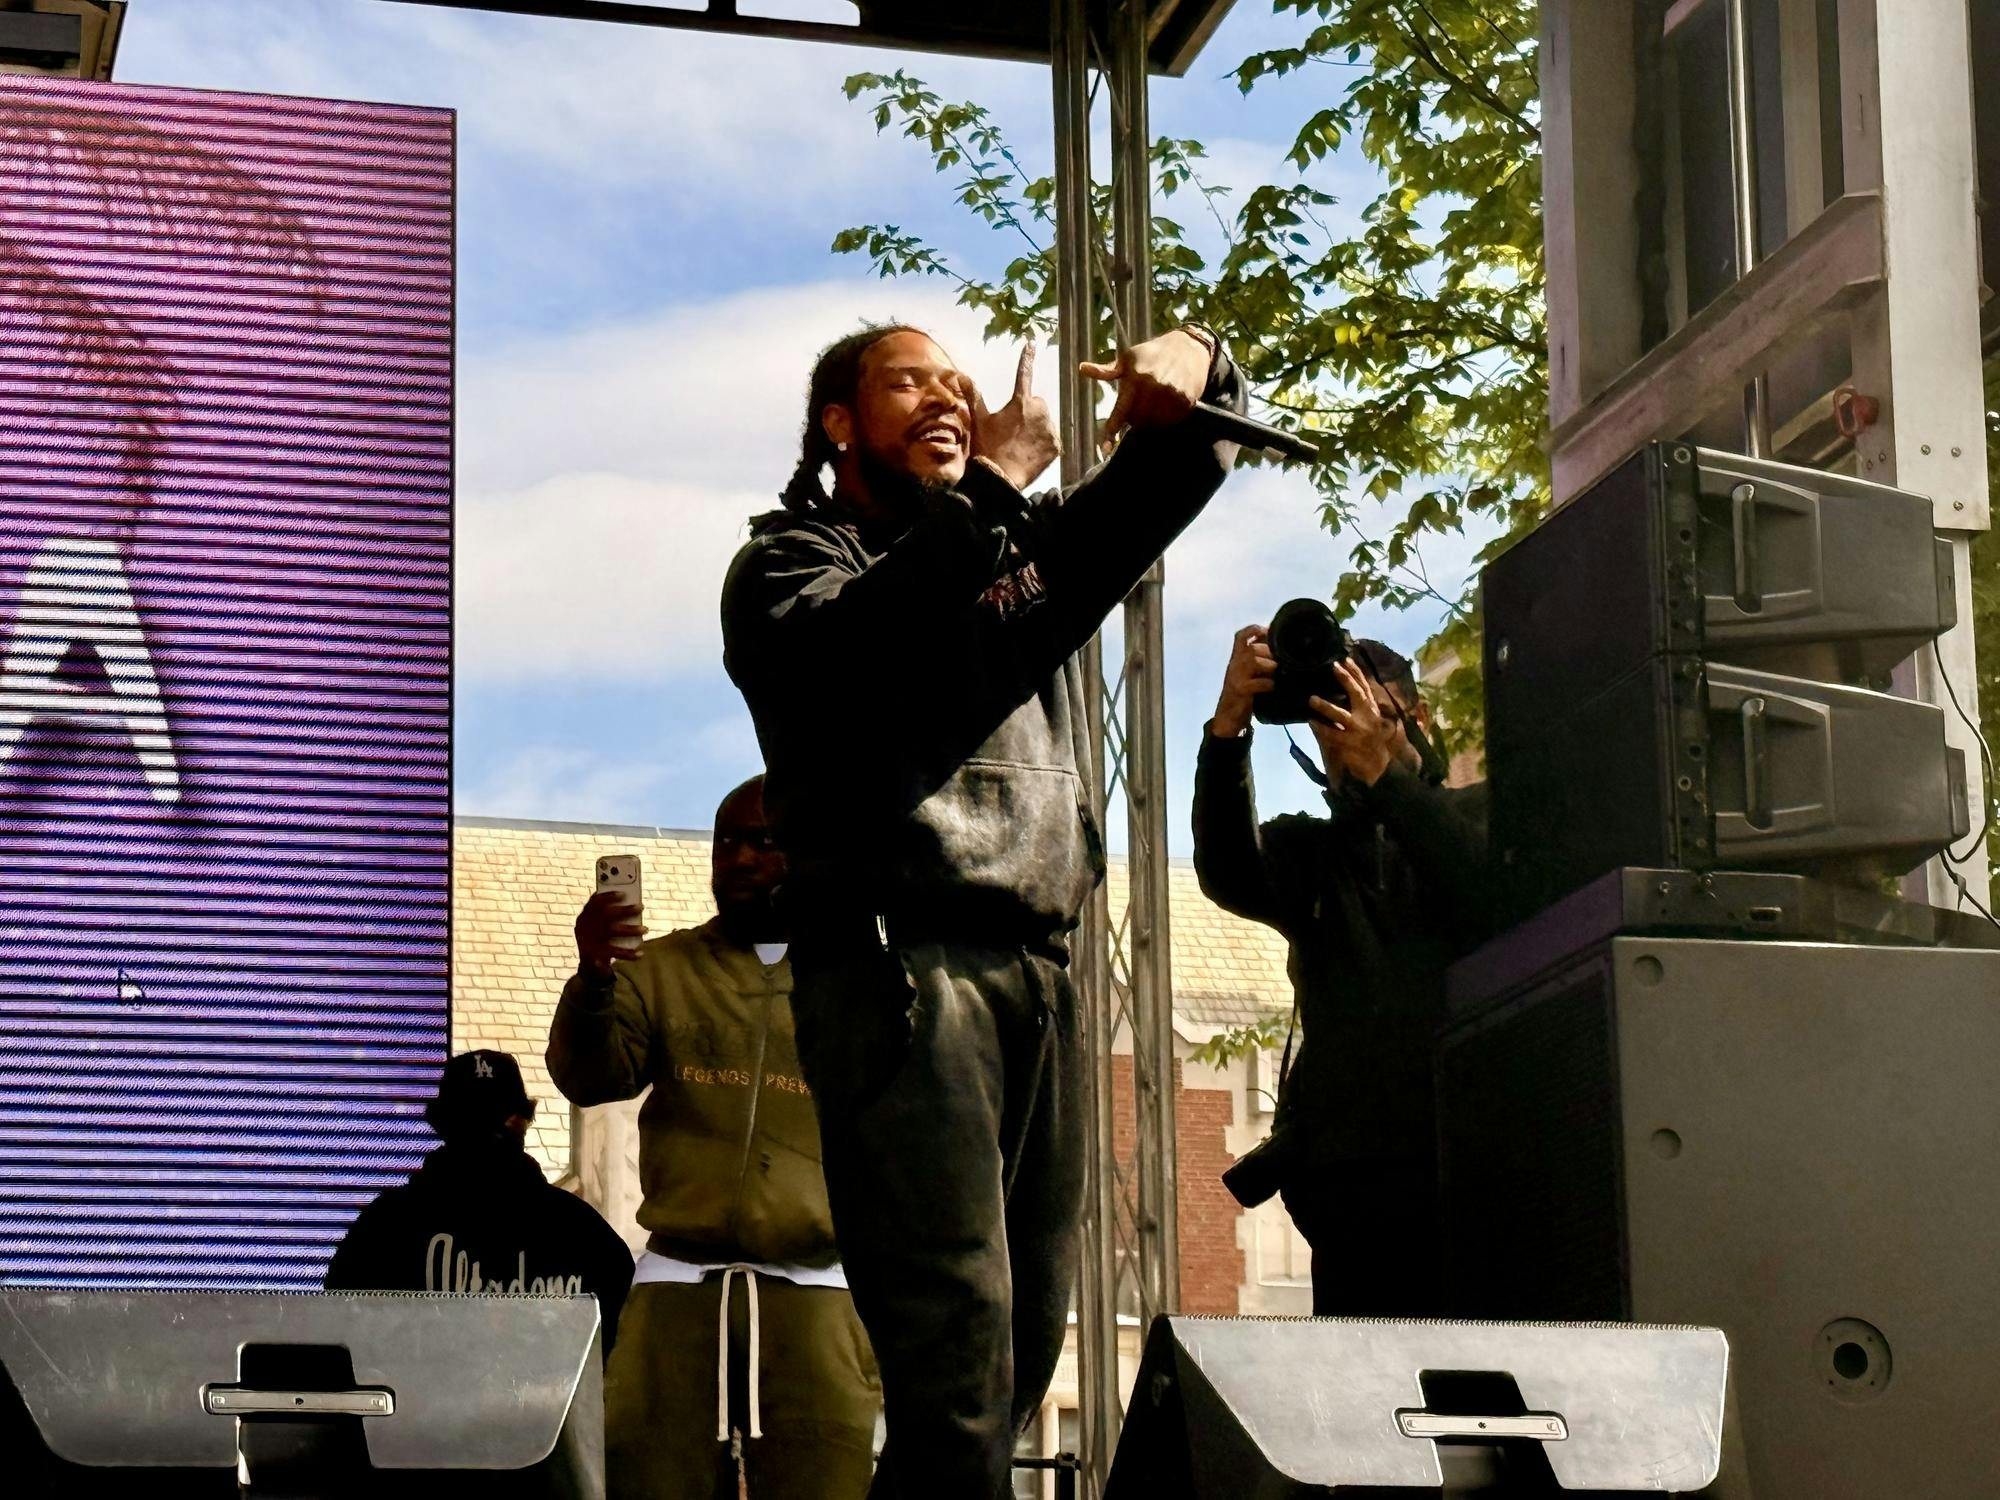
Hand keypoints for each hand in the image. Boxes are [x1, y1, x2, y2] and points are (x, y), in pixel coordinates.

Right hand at [575, 890, 643, 974]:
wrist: (588, 964)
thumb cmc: (599, 938)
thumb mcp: (599, 926)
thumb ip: (611, 916)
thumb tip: (632, 906)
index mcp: (584, 917)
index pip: (594, 902)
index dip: (608, 896)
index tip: (623, 893)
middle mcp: (584, 928)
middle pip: (605, 915)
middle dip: (624, 910)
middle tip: (641, 906)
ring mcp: (588, 942)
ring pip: (611, 932)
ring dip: (630, 930)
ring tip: (645, 929)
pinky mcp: (595, 957)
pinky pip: (614, 954)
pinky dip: (629, 954)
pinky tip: (640, 953)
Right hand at [970, 343, 1059, 489]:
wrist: (1001, 477)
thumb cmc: (988, 447)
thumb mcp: (979, 420)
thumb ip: (974, 395)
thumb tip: (961, 374)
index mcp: (1020, 401)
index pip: (1023, 373)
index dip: (1027, 358)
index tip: (1032, 343)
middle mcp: (1040, 410)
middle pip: (1037, 404)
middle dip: (1029, 413)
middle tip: (1013, 430)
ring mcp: (1050, 428)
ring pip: (1045, 422)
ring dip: (1036, 429)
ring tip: (1020, 444)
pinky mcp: (1056, 445)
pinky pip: (1052, 440)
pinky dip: (1043, 445)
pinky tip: (1029, 453)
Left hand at [1079, 327, 1210, 451]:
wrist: (1189, 348)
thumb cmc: (1152, 353)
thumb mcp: (1128, 358)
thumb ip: (1106, 371)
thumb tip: (1082, 368)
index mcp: (1136, 379)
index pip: (1120, 411)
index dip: (1111, 430)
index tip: (1105, 448)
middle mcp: (1154, 389)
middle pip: (1136, 422)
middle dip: (1133, 417)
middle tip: (1138, 402)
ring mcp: (1171, 396)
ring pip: (1153, 423)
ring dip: (1149, 418)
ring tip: (1153, 400)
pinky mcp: (1185, 402)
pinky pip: (1169, 421)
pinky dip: (1164, 417)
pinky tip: (1166, 402)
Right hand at [1212, 624, 1274, 737]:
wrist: (1228, 717)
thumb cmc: (1243, 694)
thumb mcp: (1249, 674)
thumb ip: (1259, 662)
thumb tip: (1279, 650)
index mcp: (1236, 658)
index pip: (1240, 637)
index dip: (1253, 629)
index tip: (1268, 630)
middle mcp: (1234, 664)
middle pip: (1251, 648)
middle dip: (1268, 651)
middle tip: (1280, 659)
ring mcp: (1235, 677)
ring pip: (1253, 661)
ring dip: (1269, 665)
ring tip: (1277, 671)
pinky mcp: (1240, 690)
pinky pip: (1256, 682)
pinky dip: (1268, 683)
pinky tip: (1272, 686)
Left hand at [1308, 659, 1411, 787]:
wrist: (1381, 773)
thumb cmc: (1376, 749)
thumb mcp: (1378, 727)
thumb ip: (1369, 712)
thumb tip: (1356, 692)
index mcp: (1374, 713)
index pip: (1366, 688)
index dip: (1357, 672)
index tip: (1347, 659)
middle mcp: (1368, 719)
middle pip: (1357, 694)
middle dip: (1346, 678)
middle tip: (1334, 667)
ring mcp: (1358, 732)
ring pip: (1339, 715)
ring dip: (1324, 706)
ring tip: (1311, 699)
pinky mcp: (1348, 745)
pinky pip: (1330, 734)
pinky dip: (1319, 727)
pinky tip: (1310, 721)